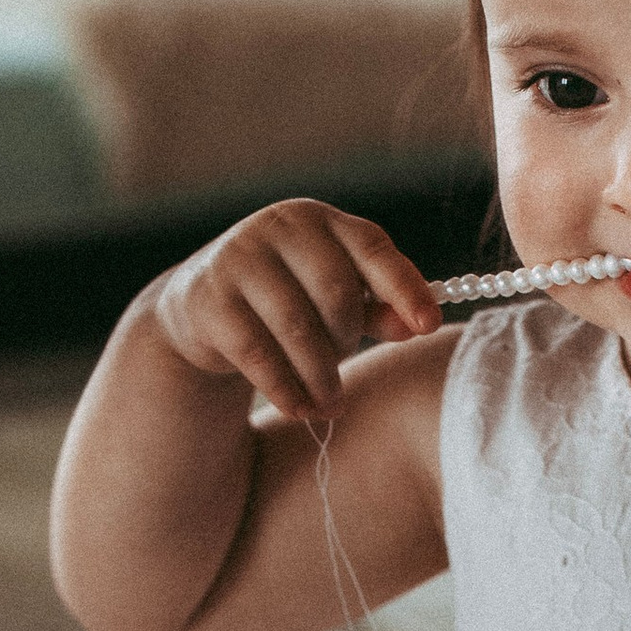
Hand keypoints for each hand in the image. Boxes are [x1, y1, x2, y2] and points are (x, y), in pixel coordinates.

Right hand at [153, 200, 442, 421]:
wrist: (201, 307)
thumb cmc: (287, 299)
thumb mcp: (334, 299)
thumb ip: (378, 309)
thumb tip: (417, 326)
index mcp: (320, 220)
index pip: (373, 247)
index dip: (405, 288)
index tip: (430, 326)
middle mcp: (279, 227)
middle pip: (336, 292)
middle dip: (347, 341)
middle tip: (343, 371)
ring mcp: (239, 259)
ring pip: (297, 327)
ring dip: (321, 376)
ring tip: (330, 405)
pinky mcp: (209, 300)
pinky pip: (258, 354)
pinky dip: (286, 389)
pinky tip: (300, 409)